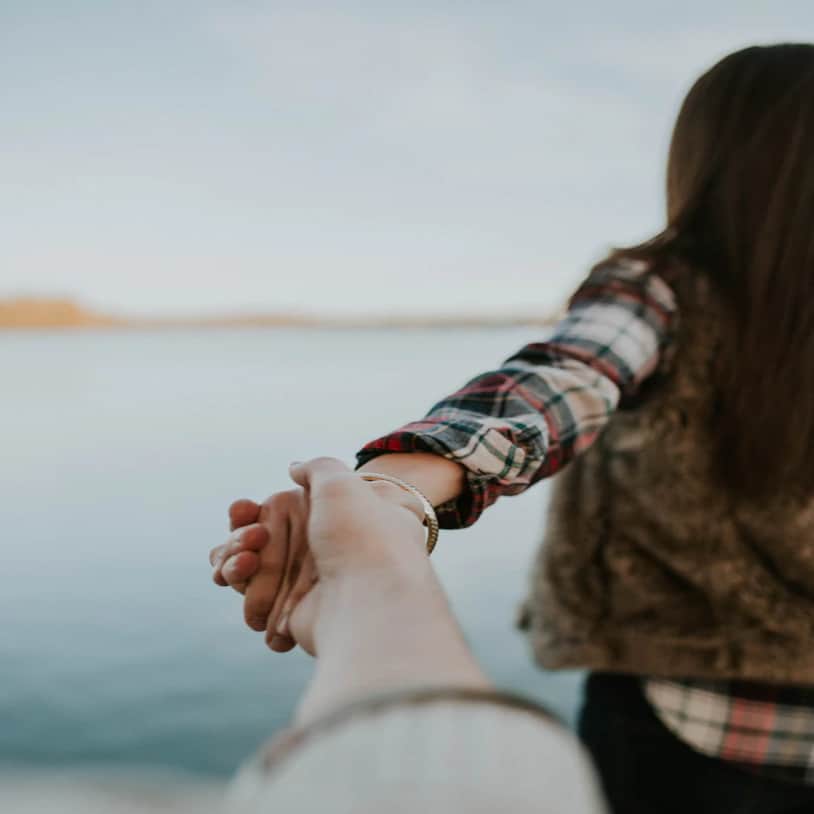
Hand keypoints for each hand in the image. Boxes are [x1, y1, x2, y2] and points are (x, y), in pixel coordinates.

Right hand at [210, 459, 428, 654]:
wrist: (369, 601)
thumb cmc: (361, 537)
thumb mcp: (343, 483)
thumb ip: (317, 468)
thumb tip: (294, 469)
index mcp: (334, 519)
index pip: (283, 510)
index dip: (254, 512)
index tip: (244, 510)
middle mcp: (322, 551)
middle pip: (258, 542)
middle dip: (238, 540)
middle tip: (251, 540)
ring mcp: (309, 585)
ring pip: (251, 573)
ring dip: (236, 566)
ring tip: (246, 564)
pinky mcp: (297, 617)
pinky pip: (258, 607)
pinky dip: (250, 599)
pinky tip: (255, 595)